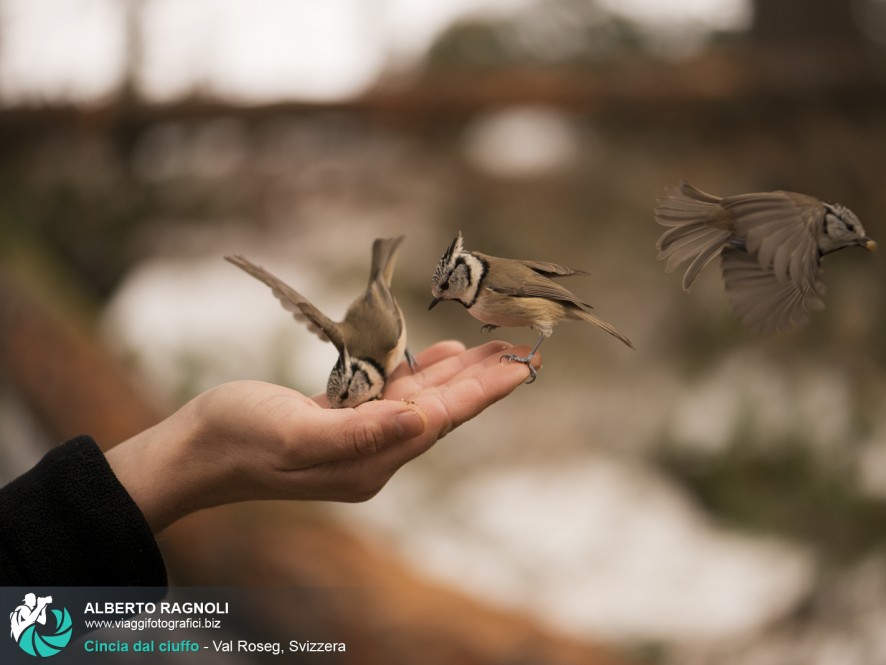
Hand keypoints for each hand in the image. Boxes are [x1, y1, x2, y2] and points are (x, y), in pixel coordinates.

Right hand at [106, 340, 536, 531]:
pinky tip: (439, 356)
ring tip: (494, 350)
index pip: (440, 420)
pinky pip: (391, 395)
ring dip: (458, 374)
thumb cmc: (238, 438)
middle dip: (483, 380)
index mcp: (369, 461)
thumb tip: (421, 421)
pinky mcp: (340, 422)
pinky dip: (418, 373)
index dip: (483, 392)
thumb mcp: (296, 433)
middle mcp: (372, 453)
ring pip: (421, 400)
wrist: (195, 450)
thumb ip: (360, 432)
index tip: (522, 368)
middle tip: (524, 352)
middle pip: (441, 411)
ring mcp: (357, 438)